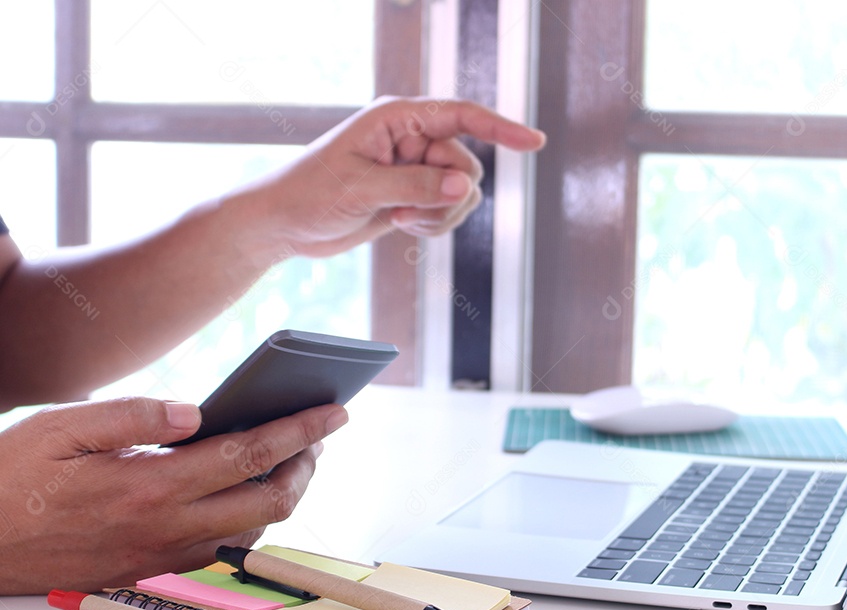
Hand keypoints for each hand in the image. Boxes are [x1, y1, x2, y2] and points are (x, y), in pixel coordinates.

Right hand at [0, 397, 347, 593]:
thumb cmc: (11, 479)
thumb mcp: (62, 427)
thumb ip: (136, 414)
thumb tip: (200, 412)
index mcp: (152, 486)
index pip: (251, 453)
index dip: (301, 430)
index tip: (336, 410)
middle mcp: (168, 528)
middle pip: (272, 500)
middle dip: (307, 463)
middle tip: (317, 433)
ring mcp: (163, 555)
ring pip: (254, 528)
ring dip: (282, 491)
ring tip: (288, 455)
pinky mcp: (152, 570)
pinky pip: (223, 547)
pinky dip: (250, 516)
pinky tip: (243, 490)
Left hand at [232, 96, 546, 259]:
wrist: (284, 224)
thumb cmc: (310, 193)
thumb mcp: (363, 188)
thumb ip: (418, 185)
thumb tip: (467, 185)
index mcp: (398, 119)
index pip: (463, 117)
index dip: (501, 129)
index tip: (535, 143)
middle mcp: (411, 139)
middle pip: (466, 165)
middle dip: (447, 196)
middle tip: (407, 213)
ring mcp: (413, 168)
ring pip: (461, 192)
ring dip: (439, 215)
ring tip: (398, 221)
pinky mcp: (410, 194)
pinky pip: (447, 210)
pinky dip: (432, 226)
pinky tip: (400, 227)